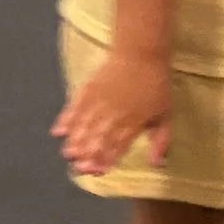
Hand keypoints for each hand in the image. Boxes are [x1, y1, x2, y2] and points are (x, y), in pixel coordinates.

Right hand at [55, 50, 171, 176]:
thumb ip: (161, 141)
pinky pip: (75, 107)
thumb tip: (157, 164)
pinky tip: (58, 132)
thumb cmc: (156, 85)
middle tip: (79, 168)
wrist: (141, 52)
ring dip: (76, 141)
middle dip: (89, 154)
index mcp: (134, 122)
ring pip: (85, 125)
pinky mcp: (88, 88)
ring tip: (68, 154)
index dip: (107, 159)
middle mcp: (115, 113)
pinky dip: (66, 119)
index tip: (98, 172)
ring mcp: (100, 100)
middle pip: (99, 137)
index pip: (119, 145)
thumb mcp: (165, 115)